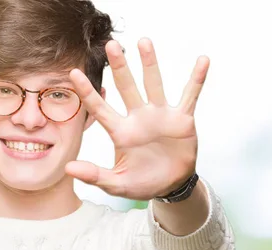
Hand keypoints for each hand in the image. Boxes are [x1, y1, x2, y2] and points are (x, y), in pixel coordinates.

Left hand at [66, 38, 208, 200]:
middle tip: (111, 45)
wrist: (171, 186)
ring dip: (150, 64)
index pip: (100, 109)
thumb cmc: (141, 182)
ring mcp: (160, 115)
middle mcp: (139, 118)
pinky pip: (190, 95)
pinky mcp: (182, 119)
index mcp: (120, 132)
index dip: (87, 92)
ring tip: (143, 42)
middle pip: (126, 88)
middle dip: (119, 67)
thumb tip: (68, 168)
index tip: (73, 73)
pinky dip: (197, 79)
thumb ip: (94, 175)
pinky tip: (202, 61)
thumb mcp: (116, 183)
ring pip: (154, 84)